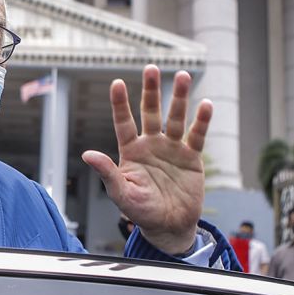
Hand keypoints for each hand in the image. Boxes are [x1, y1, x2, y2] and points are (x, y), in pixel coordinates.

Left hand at [81, 65, 211, 254]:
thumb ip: (107, 172)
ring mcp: (172, 148)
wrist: (168, 226)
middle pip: (150, 112)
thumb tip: (87, 154)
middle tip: (151, 67)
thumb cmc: (140, 211)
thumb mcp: (120, 193)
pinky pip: (196, 136)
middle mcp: (151, 144)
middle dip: (151, 90)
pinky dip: (202, 121)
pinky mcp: (191, 158)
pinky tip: (206, 104)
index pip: (124, 122)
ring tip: (181, 75)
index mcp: (131, 150)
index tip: (117, 83)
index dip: (120, 103)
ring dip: (178, 97)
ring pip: (175, 118)